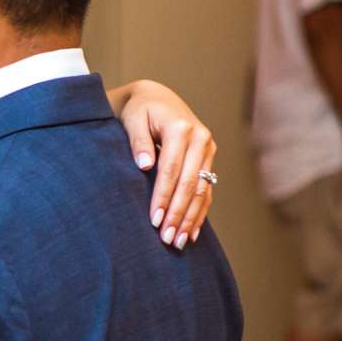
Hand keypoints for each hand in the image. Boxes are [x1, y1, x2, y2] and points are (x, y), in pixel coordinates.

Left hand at [118, 81, 218, 247]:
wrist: (157, 98)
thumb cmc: (140, 110)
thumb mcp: (133, 119)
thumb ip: (138, 141)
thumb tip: (145, 165)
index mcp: (182, 128)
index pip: (171, 170)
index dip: (163, 196)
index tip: (154, 220)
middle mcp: (201, 139)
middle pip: (190, 184)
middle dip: (179, 214)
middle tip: (167, 238)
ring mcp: (208, 151)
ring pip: (202, 190)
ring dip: (190, 218)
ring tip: (178, 242)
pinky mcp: (208, 160)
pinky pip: (207, 191)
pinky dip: (199, 212)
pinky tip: (191, 232)